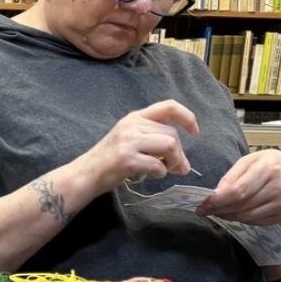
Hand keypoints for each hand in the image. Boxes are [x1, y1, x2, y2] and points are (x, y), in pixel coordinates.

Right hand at [78, 100, 199, 193]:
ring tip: (167, 170)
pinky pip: (157, 164)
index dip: (187, 117)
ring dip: (174, 161)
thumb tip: (184, 163)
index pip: (169, 106)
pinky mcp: (126, 159)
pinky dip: (161, 172)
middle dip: (179, 153)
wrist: (86, 174)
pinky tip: (153, 175)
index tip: (194, 132)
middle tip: (176, 167)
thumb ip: (156, 144)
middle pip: (172, 134)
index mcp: (135, 117)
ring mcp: (128, 141)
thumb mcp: (131, 140)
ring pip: (169, 145)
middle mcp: (132, 125)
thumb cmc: (110, 159)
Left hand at [196, 149, 280, 224]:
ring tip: (220, 210)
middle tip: (206, 210)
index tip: (202, 205)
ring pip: (247, 217)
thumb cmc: (267, 164)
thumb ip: (230, 178)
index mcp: (268, 168)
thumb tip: (214, 196)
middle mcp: (279, 187)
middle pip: (241, 206)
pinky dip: (242, 219)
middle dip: (219, 210)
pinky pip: (256, 222)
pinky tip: (237, 212)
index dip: (218, 201)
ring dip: (229, 216)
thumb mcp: (248, 161)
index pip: (238, 191)